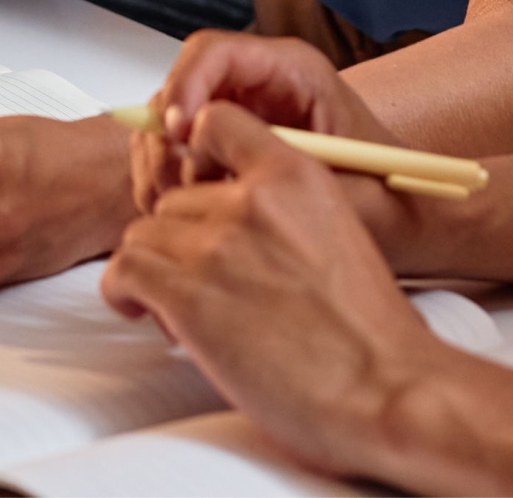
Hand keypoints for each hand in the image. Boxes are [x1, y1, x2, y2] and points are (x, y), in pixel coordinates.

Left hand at [102, 104, 472, 485]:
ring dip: (155, 271)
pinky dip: (125, 293)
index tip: (196, 190)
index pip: (215, 121)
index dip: (194, 155)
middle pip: (173, 199)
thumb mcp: (340, 231)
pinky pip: (124, 273)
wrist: (388, 390)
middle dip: (179, 240)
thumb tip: (236, 220)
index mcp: (294, 175)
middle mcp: (250, 200)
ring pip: (142, 235)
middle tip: (200, 282)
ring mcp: (215, 245)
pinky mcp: (188, 295)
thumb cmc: (371, 330)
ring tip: (180, 308)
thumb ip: (284, 210)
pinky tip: (146, 312)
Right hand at [133, 29, 396, 210]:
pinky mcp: (227, 149)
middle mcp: (258, 84)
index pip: (212, 52)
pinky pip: (176, 155)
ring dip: (159, 164)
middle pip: (179, 87)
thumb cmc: (389, 197)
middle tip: (167, 188)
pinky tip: (181, 217)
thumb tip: (196, 148)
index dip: (185, 86)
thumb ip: (271, 158)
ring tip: (173, 210)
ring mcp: (238, 116)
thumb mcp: (337, 178)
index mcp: (292, 70)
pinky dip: (166, 183)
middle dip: (164, 136)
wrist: (411, 224)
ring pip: (168, 123)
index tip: (180, 133)